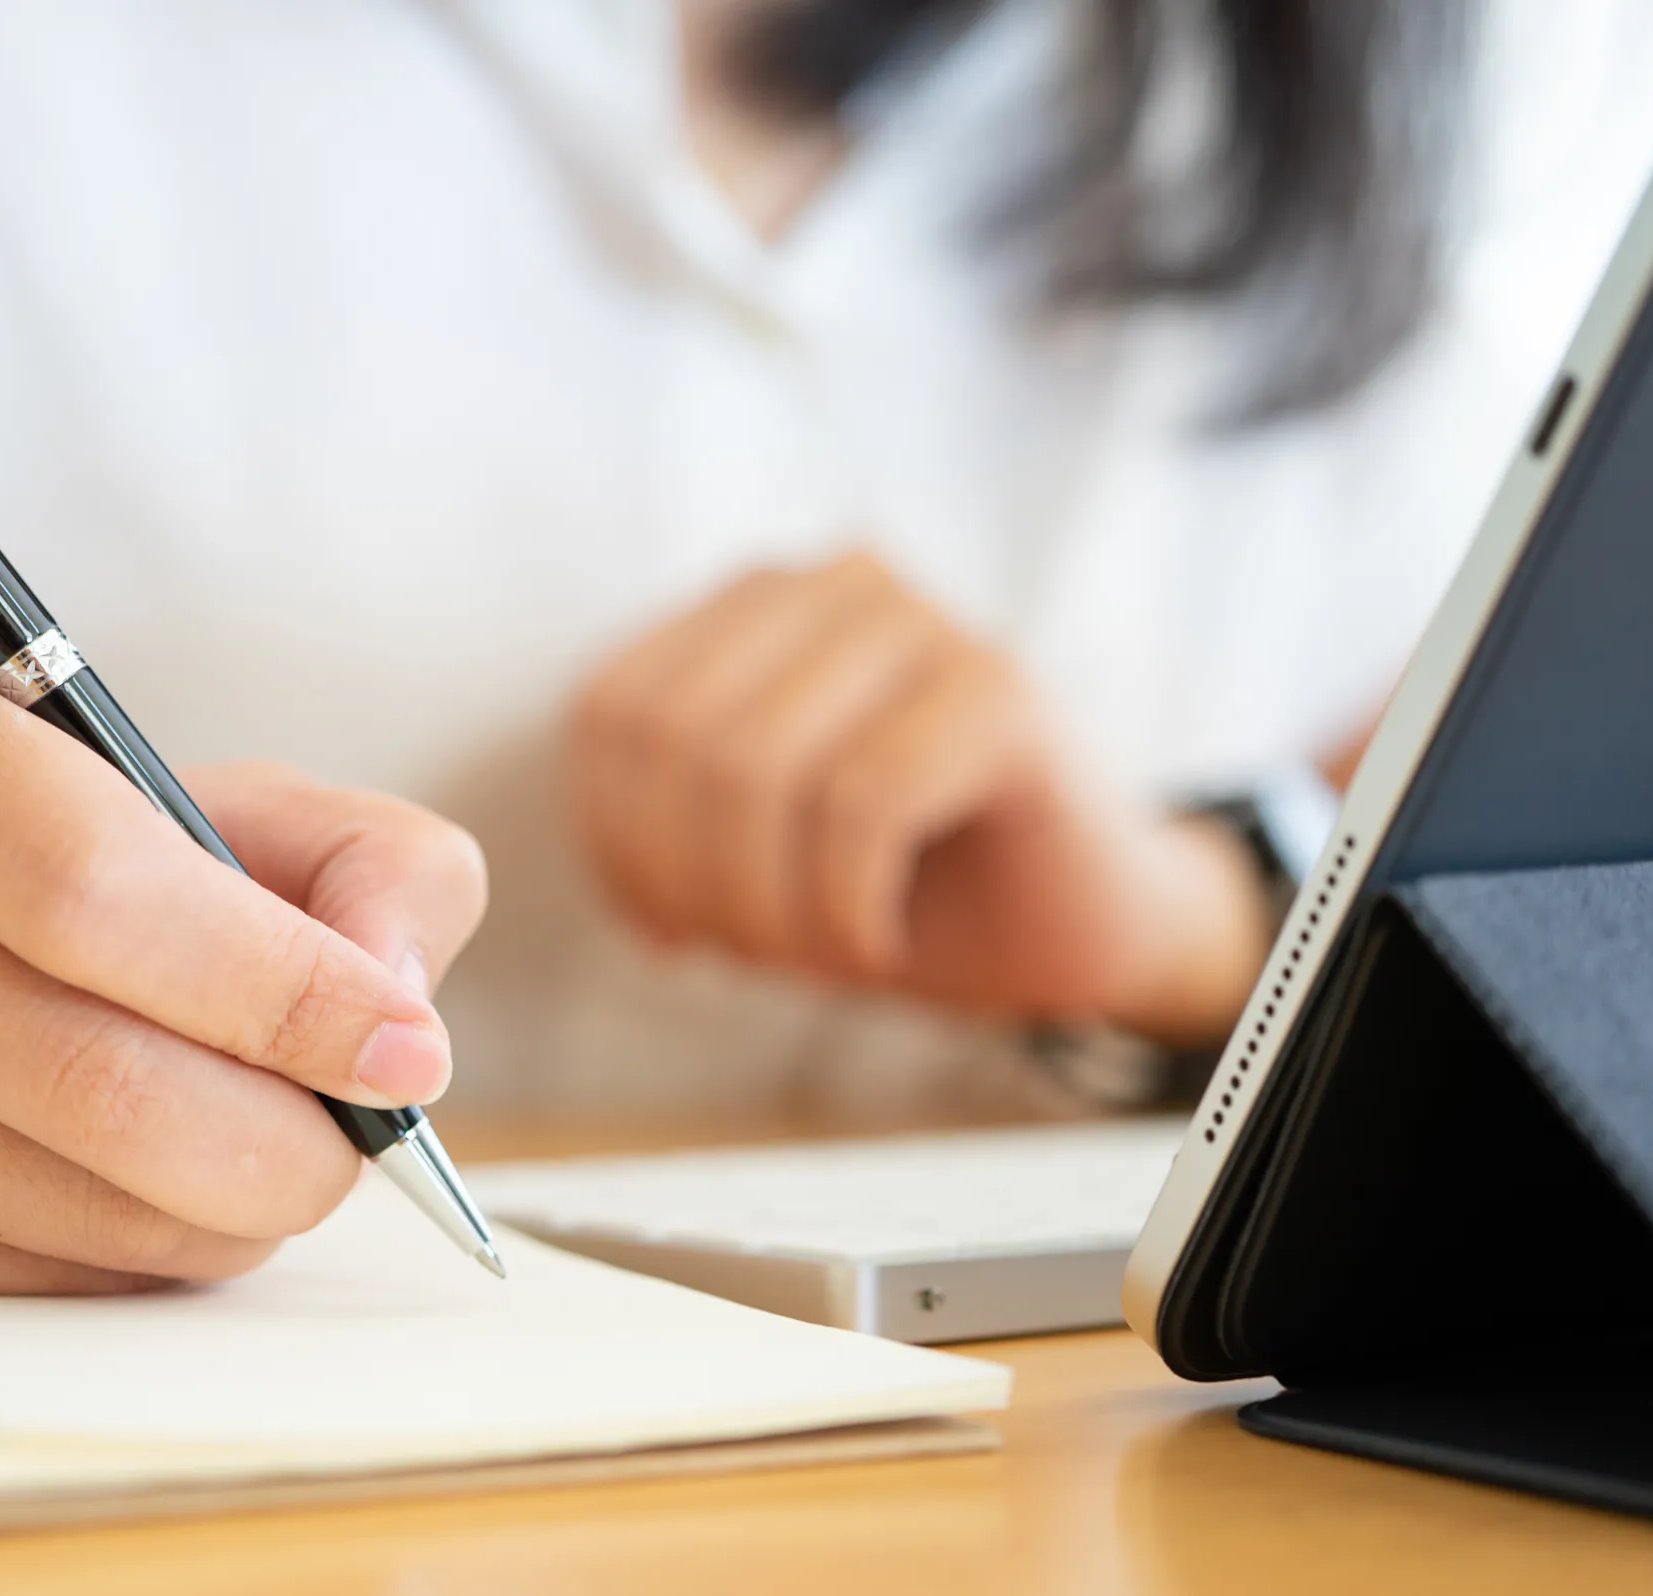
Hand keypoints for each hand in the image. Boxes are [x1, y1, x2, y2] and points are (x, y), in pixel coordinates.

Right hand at [0, 645, 487, 1291]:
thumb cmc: (47, 864)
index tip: (400, 1052)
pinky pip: (3, 1276)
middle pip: (81, 1070)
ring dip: (213, 1215)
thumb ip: (365, 861)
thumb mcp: (219, 799)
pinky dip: (124, 1261)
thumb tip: (397, 999)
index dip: (275, 988)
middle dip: (273, 1141)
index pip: (92, 883)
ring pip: (54, 1199)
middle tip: (351, 1147)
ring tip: (260, 1167)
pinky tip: (143, 1199)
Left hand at [570, 552, 1271, 1041]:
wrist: (1076, 924)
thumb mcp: (748, 847)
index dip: (615, 842)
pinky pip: (862, 804)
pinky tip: (878, 942)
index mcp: (752, 606)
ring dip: (770, 905)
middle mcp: (832, 582)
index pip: (612, 709)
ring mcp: (921, 621)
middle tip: (752, 956)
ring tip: (820, 953)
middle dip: (692, 882)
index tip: (667, 931)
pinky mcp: (999, 688)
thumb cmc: (900, 885)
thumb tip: (576, 863)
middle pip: (675, 739)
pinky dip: (846, 906)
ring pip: (755, 767)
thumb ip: (660, 815)